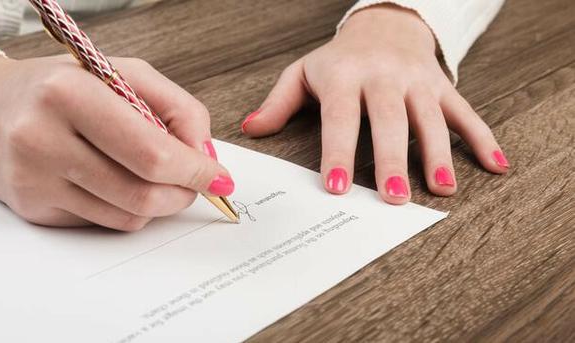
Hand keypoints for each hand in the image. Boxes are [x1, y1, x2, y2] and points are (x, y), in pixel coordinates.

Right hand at [0, 54, 233, 229]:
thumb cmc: (57, 87)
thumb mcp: (119, 73)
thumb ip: (174, 107)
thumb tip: (205, 155)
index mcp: (68, 94)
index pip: (151, 152)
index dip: (194, 171)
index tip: (217, 176)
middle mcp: (43, 139)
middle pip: (142, 193)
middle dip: (182, 193)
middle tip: (194, 183)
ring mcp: (34, 180)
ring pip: (126, 216)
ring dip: (158, 203)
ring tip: (157, 179)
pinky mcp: (32, 209)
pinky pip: (101, 223)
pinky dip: (124, 208)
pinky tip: (115, 182)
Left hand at [241, 4, 508, 203]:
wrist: (384, 24)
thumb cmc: (339, 59)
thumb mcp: (304, 73)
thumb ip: (279, 103)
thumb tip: (251, 129)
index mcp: (345, 77)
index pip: (341, 118)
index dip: (337, 152)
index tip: (336, 187)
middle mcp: (383, 78)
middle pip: (389, 121)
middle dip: (391, 159)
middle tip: (392, 196)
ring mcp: (416, 82)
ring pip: (430, 119)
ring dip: (438, 154)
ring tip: (442, 188)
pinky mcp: (442, 86)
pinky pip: (465, 112)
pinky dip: (482, 138)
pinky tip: (496, 164)